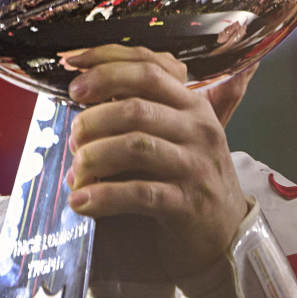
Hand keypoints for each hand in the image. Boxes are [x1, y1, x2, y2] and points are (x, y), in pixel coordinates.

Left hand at [64, 45, 248, 280]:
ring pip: (135, 146)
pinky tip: (80, 202)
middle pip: (135, 107)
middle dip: (92, 120)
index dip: (106, 64)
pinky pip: (139, 193)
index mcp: (191, 104)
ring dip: (94, 157)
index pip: (148, 69)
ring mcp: (195, 165)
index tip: (71, 70)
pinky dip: (103, 197)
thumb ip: (144, 107)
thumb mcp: (176, 134)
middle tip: (74, 138)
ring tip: (75, 172)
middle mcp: (197, 128)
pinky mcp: (187, 203)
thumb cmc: (188, 178)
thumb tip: (85, 87)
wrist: (225, 233)